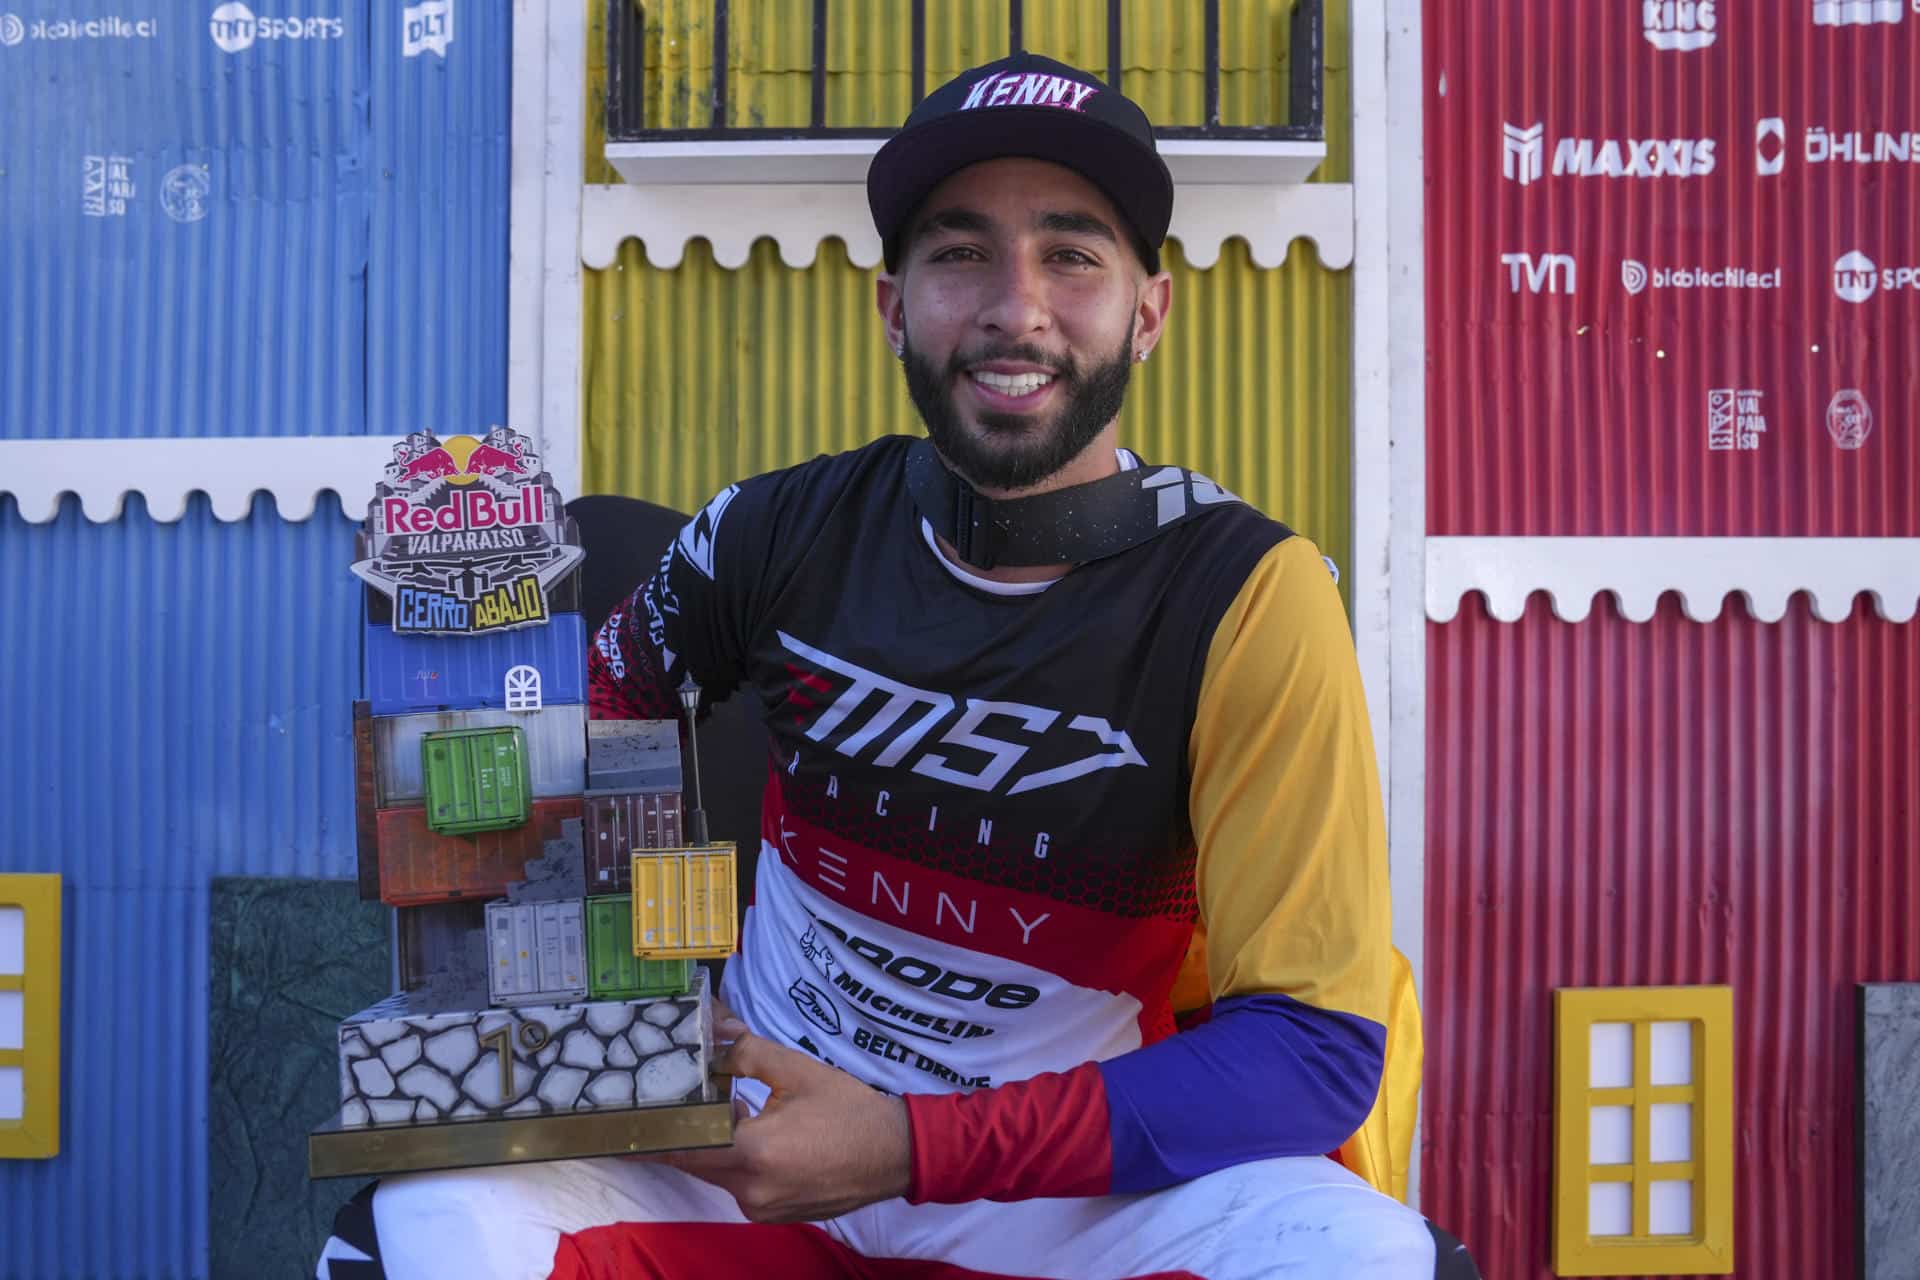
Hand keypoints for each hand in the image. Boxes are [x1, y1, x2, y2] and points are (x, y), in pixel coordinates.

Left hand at [645, 1010, 912, 1222]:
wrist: (897, 1154)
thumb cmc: (849, 1110)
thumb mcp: (796, 1070)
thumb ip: (747, 1052)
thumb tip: (714, 1036)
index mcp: (753, 1154)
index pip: (682, 1148)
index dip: (649, 1135)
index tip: (624, 1123)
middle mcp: (751, 1191)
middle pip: (697, 1161)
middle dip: (686, 1131)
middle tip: (673, 1102)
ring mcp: (763, 1208)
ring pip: (719, 1172)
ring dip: (716, 1143)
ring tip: (731, 1107)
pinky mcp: (775, 1214)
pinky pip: (741, 1184)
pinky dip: (739, 1159)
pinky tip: (758, 1131)